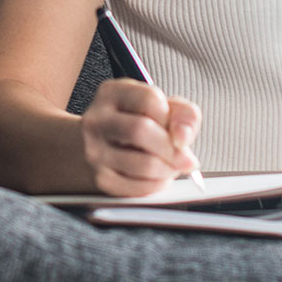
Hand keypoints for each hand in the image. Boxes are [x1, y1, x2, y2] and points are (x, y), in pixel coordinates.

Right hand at [80, 78, 201, 196]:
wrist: (100, 148)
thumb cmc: (136, 124)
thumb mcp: (160, 107)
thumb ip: (182, 113)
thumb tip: (183, 136)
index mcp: (112, 93)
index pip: (149, 99)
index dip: (171, 117)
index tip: (176, 129)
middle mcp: (97, 120)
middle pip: (141, 130)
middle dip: (172, 148)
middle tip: (186, 158)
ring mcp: (95, 150)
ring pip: (143, 164)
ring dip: (169, 169)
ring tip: (173, 167)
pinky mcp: (100, 178)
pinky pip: (138, 187)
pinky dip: (158, 185)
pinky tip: (159, 178)